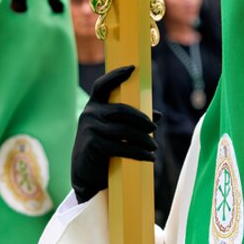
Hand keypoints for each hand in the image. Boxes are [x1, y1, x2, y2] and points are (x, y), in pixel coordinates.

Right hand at [71, 65, 156, 203]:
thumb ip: (132, 121)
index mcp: (94, 106)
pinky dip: (139, 153)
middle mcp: (89, 114)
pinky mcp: (93, 145)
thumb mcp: (114, 131)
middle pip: (122, 111)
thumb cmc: (102, 149)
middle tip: (154, 129)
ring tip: (154, 148)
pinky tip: (150, 158)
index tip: (132, 68)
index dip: (116, 75)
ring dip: (144, 140)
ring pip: (124, 131)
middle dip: (142, 120)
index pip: (102, 86)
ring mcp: (90, 129)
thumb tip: (158, 115)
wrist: (85, 174)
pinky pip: (121, 147)